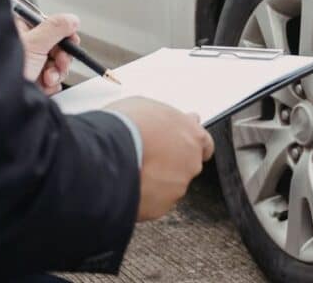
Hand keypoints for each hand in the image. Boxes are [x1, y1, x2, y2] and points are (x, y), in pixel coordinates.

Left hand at [16, 13, 79, 94]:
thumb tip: (72, 19)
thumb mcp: (34, 43)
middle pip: (58, 47)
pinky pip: (54, 80)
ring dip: (57, 73)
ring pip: (58, 64)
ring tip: (46, 78)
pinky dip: (52, 84)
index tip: (71, 42)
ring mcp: (31, 64)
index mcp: (22, 29)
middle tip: (58, 63)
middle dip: (61, 58)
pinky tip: (43, 86)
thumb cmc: (4, 71)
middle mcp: (27, 46)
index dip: (65, 35)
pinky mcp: (34, 81)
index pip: (52, 26)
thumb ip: (55, 28)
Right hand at [106, 97, 214, 221]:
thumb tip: (170, 119)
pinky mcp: (162, 206)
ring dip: (156, 180)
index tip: (181, 147)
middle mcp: (191, 162)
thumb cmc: (126, 125)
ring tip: (132, 170)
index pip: (204, 144)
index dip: (190, 145)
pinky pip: (154, 202)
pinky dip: (144, 196)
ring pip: (169, 185)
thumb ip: (167, 119)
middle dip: (171, 163)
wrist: (108, 155)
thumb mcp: (148, 106)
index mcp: (192, 135)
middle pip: (187, 166)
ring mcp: (177, 186)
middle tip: (148, 157)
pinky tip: (128, 184)